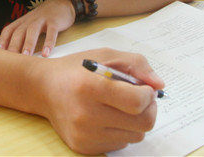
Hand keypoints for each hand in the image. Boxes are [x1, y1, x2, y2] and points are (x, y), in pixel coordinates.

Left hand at [0, 0, 74, 55]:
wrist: (62, 3)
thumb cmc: (44, 18)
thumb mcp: (31, 23)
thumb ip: (23, 35)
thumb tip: (14, 54)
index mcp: (23, 21)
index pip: (9, 30)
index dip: (3, 40)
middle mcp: (30, 20)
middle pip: (19, 32)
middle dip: (13, 46)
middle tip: (10, 60)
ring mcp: (42, 19)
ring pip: (33, 30)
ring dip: (28, 44)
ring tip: (27, 57)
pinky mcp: (55, 21)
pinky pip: (51, 32)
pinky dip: (49, 42)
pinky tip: (46, 53)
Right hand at [40, 48, 162, 154]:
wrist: (44, 89)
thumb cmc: (77, 69)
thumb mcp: (105, 55)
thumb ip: (137, 64)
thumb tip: (160, 85)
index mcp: (91, 86)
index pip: (136, 102)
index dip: (148, 95)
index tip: (144, 88)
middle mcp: (86, 114)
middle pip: (142, 124)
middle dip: (148, 109)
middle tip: (140, 98)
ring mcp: (84, 134)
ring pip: (135, 136)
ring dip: (136, 121)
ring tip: (122, 106)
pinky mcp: (84, 147)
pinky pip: (120, 144)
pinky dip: (122, 131)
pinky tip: (108, 117)